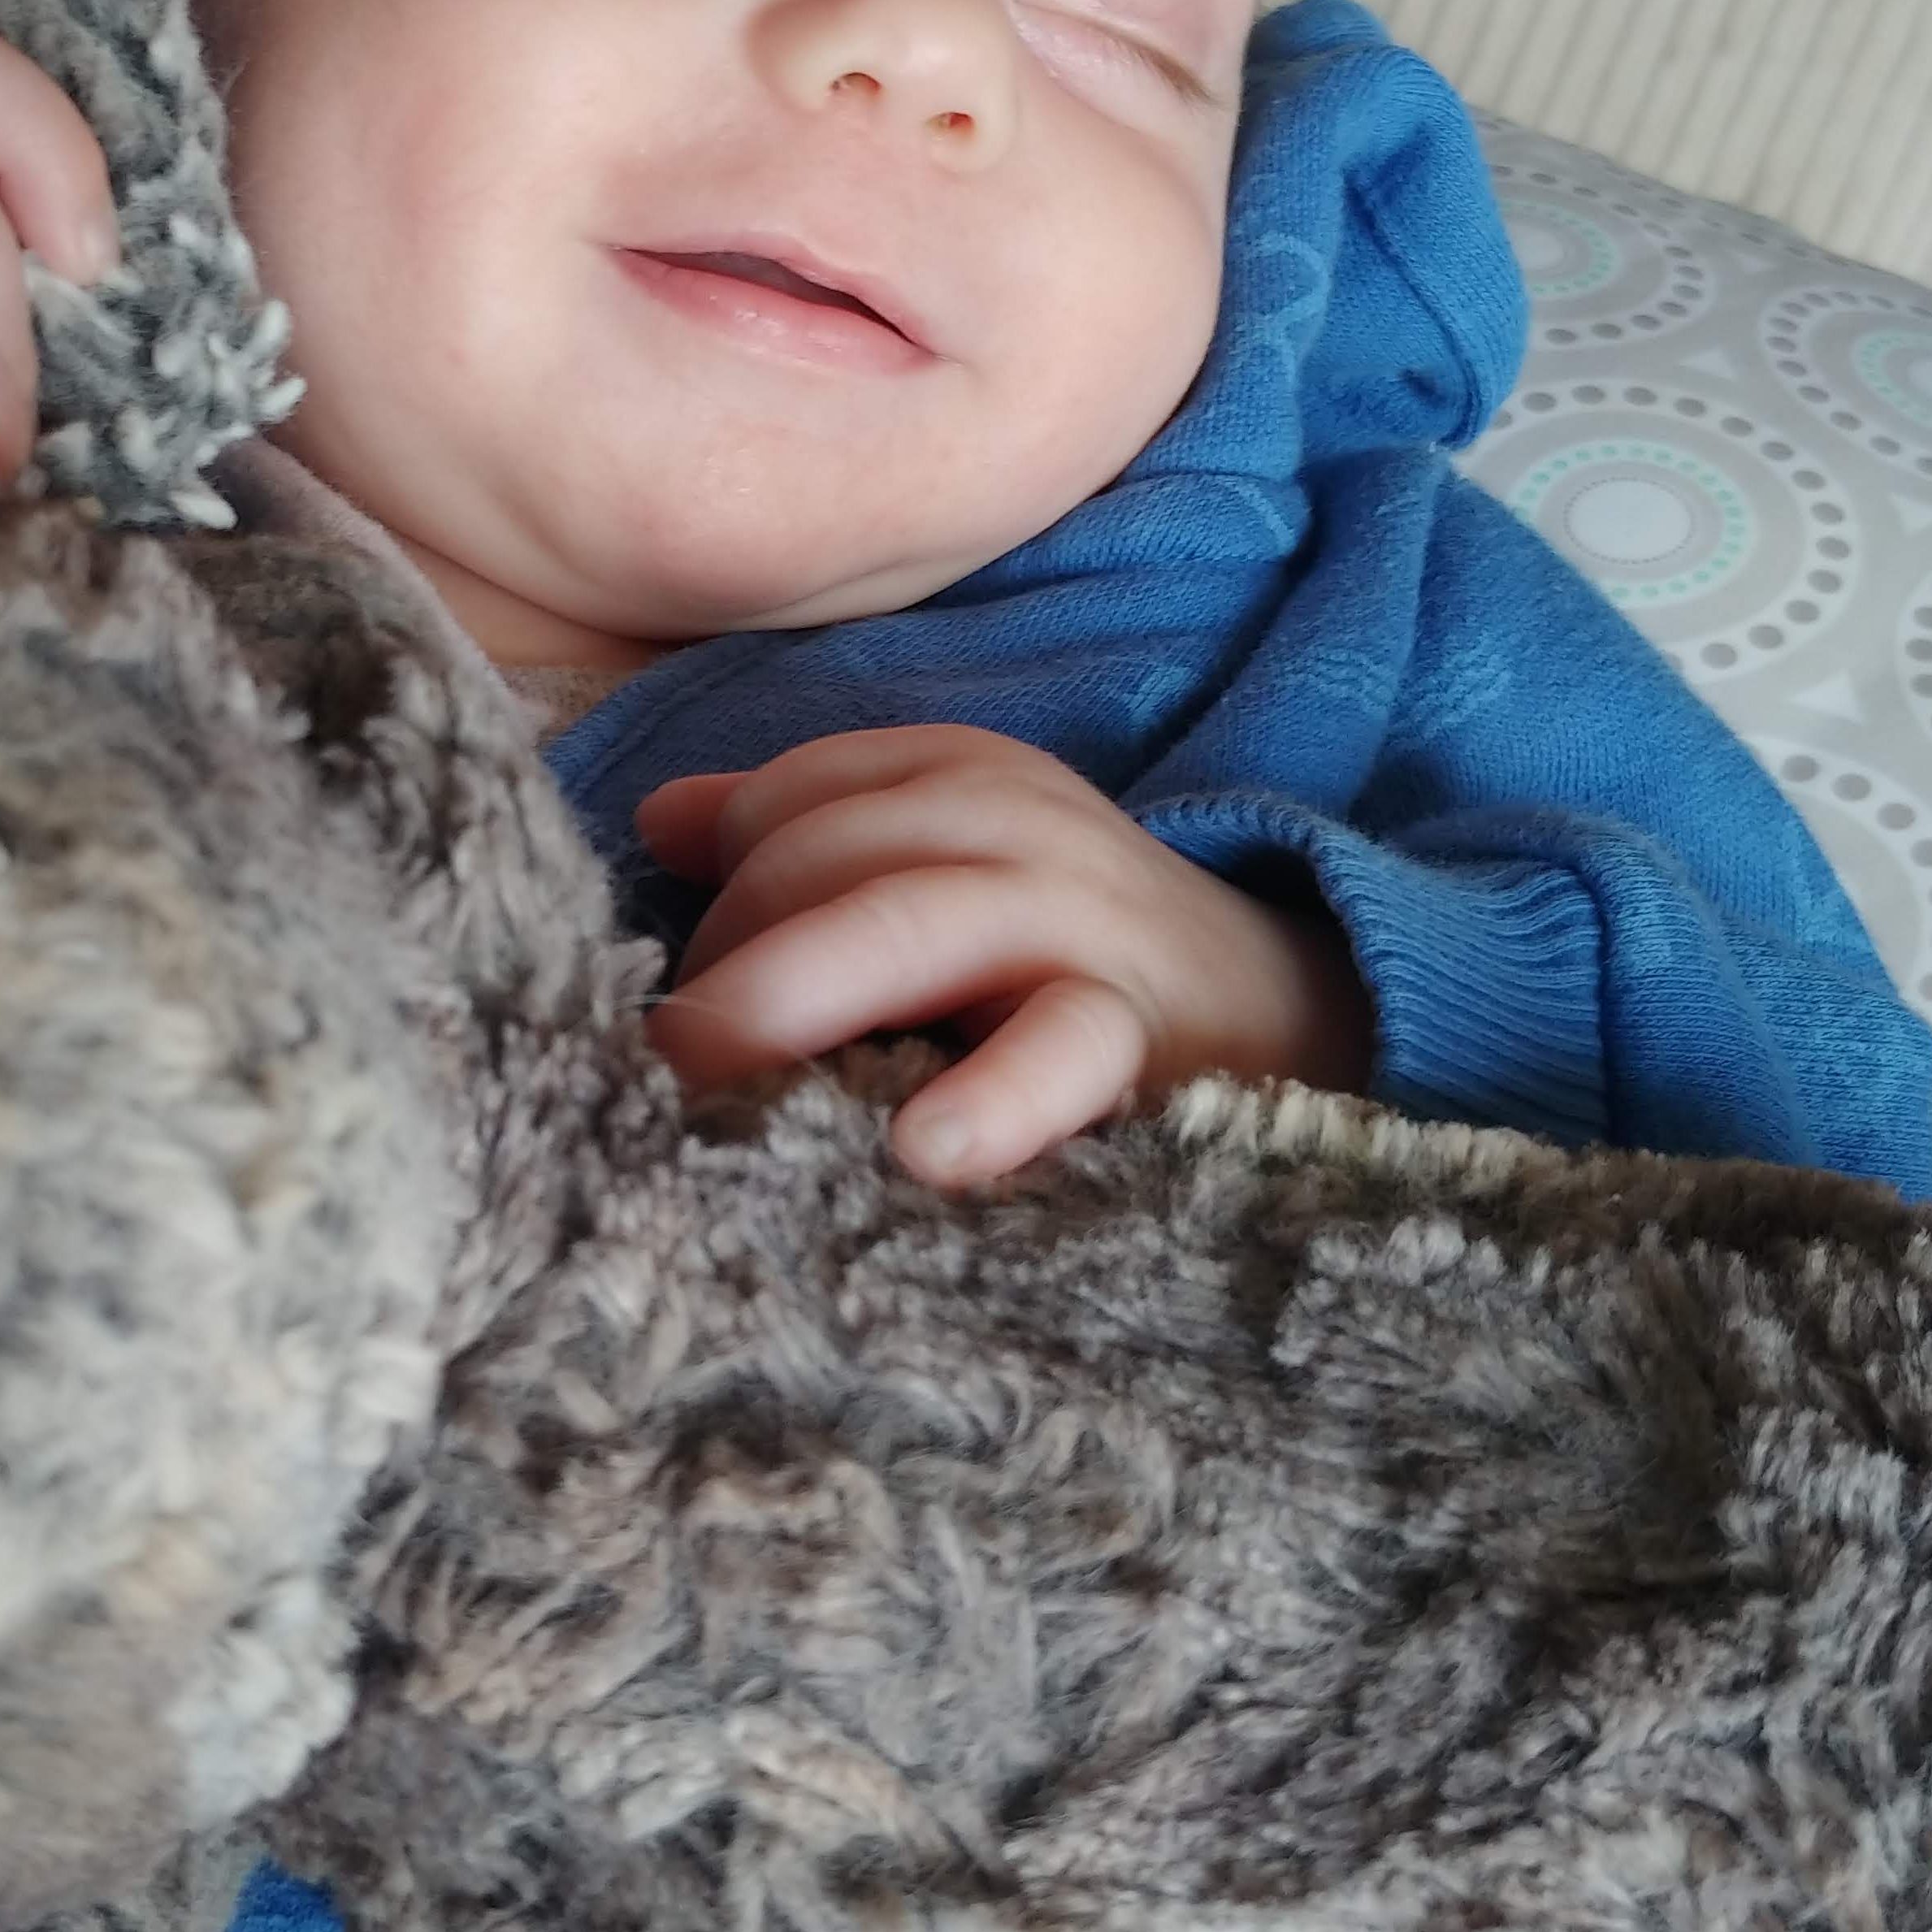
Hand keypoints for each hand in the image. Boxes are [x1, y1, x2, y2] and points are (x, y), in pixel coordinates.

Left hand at [636, 726, 1372, 1189]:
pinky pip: (1056, 1056)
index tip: (672, 996)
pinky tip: (918, 1154)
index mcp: (955, 778)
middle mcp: (1012, 826)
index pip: (788, 802)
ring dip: (790, 990)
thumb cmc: (1062, 950)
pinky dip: (988, 1101)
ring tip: (704, 1062)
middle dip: (724, 955)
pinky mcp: (1135, 1036)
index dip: (711, 895)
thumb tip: (657, 823)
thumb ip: (805, 835)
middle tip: (651, 1066)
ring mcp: (1076, 925)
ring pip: (911, 921)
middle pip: (824, 855)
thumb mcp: (943, 864)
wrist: (1281, 1014)